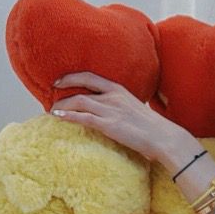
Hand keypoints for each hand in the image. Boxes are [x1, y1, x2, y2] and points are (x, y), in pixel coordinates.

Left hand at [50, 71, 198, 170]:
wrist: (163, 137)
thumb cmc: (151, 127)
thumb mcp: (134, 108)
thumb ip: (119, 105)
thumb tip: (110, 110)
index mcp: (119, 89)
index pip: (90, 76)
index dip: (72, 76)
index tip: (60, 80)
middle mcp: (113, 96)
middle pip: (81, 86)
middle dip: (63, 86)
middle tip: (51, 92)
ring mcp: (110, 110)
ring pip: (79, 101)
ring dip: (62, 104)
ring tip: (52, 110)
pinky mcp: (109, 125)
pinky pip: (83, 117)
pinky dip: (67, 115)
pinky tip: (58, 116)